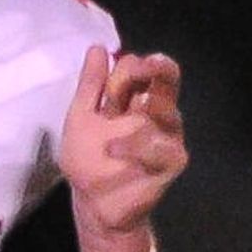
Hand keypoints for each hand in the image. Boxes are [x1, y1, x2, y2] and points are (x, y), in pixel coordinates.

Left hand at [61, 44, 187, 240]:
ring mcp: (166, 138)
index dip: (128, 67)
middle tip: (148, 64)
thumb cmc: (88, 160)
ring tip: (122, 122)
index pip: (141, 71)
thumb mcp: (81, 118)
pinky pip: (165, 149)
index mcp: (135, 99)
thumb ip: (90, 86)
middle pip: (168, 81)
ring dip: (146, 110)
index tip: (111, 73)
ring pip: (168, 111)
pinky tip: (116, 149)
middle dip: (159, 68)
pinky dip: (142, 146)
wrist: (91, 204)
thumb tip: (97, 48)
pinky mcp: (170, 163)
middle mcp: (156, 114)